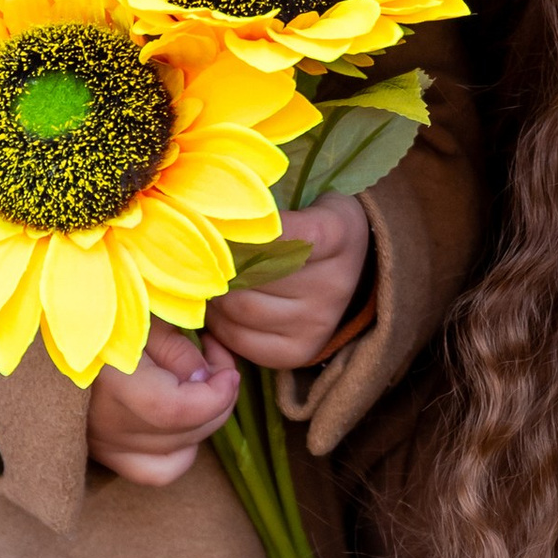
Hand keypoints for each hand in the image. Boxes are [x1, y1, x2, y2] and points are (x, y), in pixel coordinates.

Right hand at [86, 320, 240, 488]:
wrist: (59, 332)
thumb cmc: (99, 313)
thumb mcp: (141, 316)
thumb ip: (177, 349)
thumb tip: (205, 380)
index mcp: (111, 384)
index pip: (177, 411)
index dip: (216, 394)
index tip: (227, 367)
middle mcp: (106, 425)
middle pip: (185, 433)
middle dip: (218, 400)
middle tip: (217, 363)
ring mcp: (104, 444)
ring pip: (176, 456)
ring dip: (203, 424)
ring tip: (201, 388)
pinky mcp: (105, 453)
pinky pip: (156, 471)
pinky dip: (181, 451)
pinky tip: (185, 422)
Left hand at [207, 194, 370, 371]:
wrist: (358, 275)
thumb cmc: (317, 232)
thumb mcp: (309, 206)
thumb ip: (269, 212)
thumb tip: (211, 224)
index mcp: (336, 234)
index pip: (280, 230)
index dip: (241, 231)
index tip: (217, 226)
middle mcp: (332, 283)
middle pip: (252, 273)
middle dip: (217, 267)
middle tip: (200, 257)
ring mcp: (317, 322)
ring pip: (242, 309)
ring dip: (214, 296)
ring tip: (208, 283)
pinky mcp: (298, 351)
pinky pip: (242, 341)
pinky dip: (219, 326)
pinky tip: (218, 311)